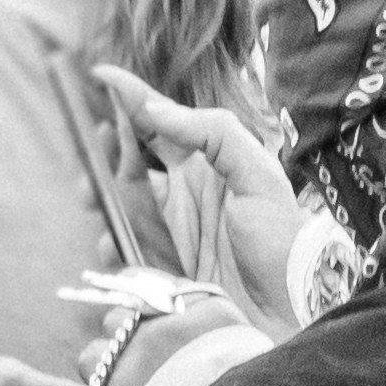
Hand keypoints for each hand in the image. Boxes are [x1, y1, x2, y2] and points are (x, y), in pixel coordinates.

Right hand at [104, 65, 306, 329]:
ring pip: (119, 206)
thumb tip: (156, 109)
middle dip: (103, 152)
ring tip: (92, 194)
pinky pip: (124, 252)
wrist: (294, 311)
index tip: (98, 75)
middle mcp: (182, 195)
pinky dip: (111, 244)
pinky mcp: (161, 272)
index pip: (158, 123)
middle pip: (128, 163)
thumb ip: (213, 133)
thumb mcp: (259, 175)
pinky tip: (110, 242)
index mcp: (205, 165)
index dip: (129, 99)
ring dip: (100, 198)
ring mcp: (169, 233)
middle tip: (92, 147)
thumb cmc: (283, 241)